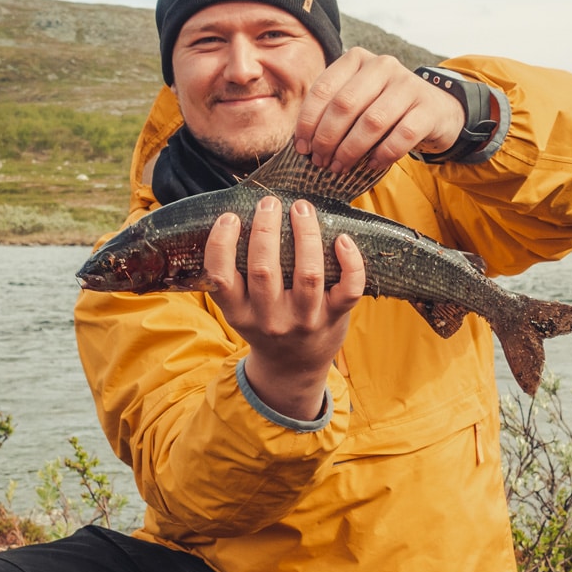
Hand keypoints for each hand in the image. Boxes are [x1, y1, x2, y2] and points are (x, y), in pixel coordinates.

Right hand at [203, 196, 364, 420]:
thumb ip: (237, 276)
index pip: (221, 278)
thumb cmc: (265, 325)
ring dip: (305, 235)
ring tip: (301, 208)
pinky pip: (348, 289)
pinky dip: (350, 262)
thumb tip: (238, 215)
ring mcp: (305, 320)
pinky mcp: (335, 318)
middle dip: (266, 229)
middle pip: (265, 270)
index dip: (222, 244)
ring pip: (307, 273)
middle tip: (269, 202)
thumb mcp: (241, 309)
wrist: (294, 369)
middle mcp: (270, 320)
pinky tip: (342, 239)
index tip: (230, 217)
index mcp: (240, 313)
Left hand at [294, 47, 465, 172]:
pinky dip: (382, 154)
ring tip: (340, 167)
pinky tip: (371, 164)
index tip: (303, 147)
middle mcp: (383, 66)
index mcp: (357, 59)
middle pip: (345, 105)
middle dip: (327, 138)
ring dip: (351, 150)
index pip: (323, 88)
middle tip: (321, 161)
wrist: (436, 110)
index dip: (308, 121)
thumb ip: (332, 111)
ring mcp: (408, 85)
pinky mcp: (428, 108)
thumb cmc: (385, 107)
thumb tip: (304, 143)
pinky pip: (401, 136)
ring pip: (372, 122)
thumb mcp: (357, 98)